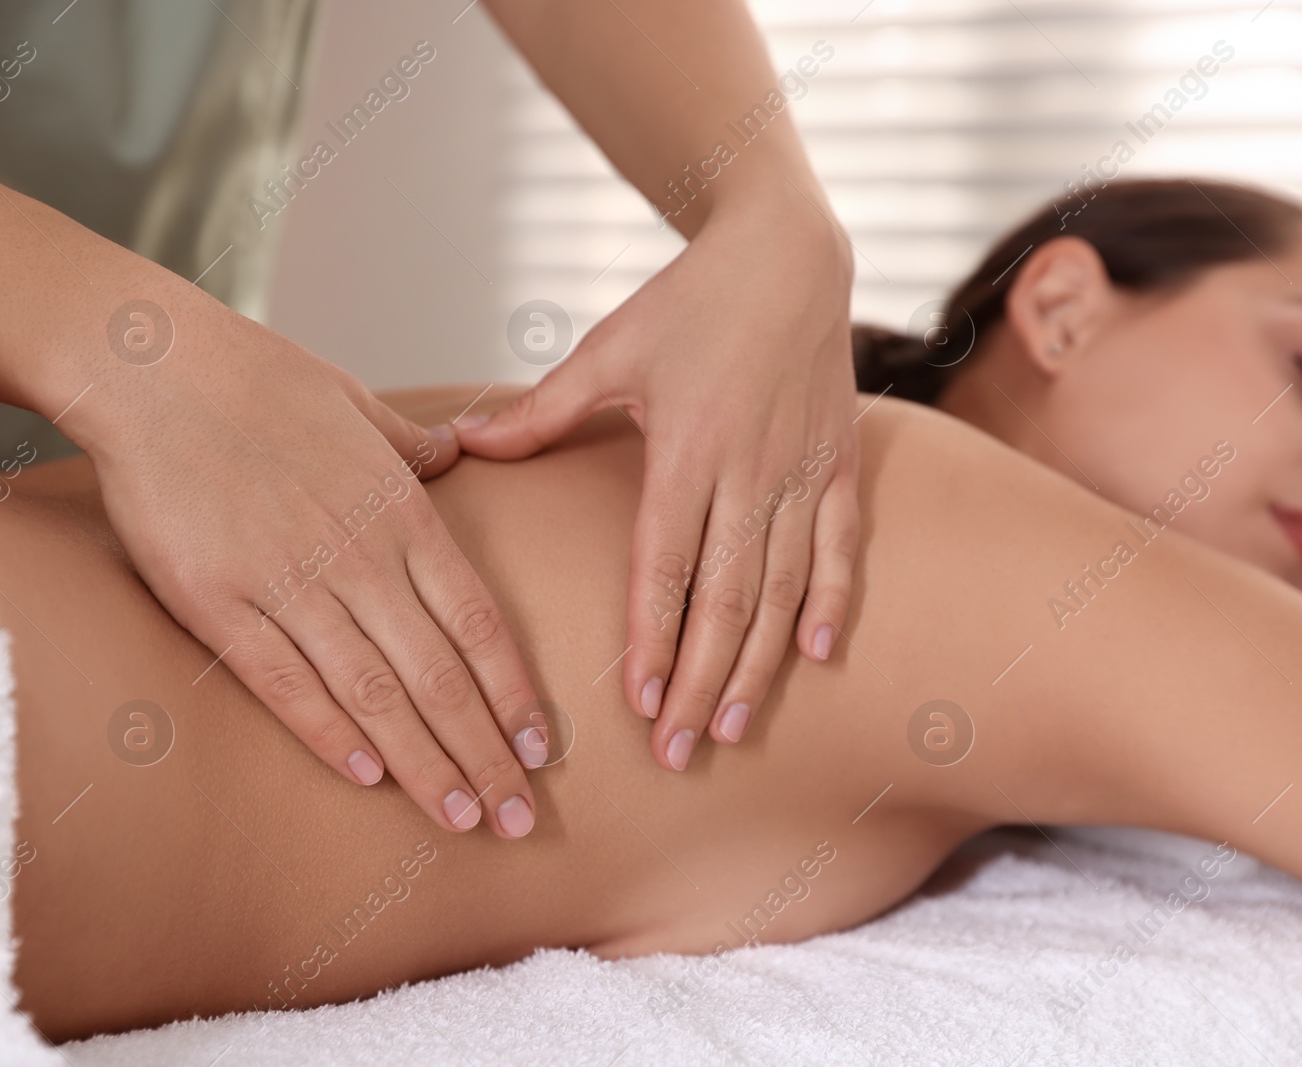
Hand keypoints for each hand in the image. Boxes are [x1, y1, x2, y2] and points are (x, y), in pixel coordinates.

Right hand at [70, 299, 543, 836]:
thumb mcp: (360, 406)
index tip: (542, 748)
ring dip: (426, 764)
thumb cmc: (262, 381)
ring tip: (461, 819)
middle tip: (519, 819)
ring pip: (376, 693)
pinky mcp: (217, 601)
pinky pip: (285, 682)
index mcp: (404, 514)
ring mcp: (289, 581)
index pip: (480, 624)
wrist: (155, 369)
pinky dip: (330, 733)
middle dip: (487, 755)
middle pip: (442, 677)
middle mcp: (361, 556)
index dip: (514, 694)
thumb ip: (414, 445)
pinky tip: (368, 777)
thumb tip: (457, 449)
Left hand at [458, 193, 860, 769]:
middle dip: (697, 680)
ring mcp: (802, 469)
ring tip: (730, 726)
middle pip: (723, 596)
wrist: (789, 252)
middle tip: (675, 750)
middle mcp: (749, 468)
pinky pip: (839, 547)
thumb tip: (461, 442)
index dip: (650, 637)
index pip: (665, 564)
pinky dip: (831, 604)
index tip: (633, 702)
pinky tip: (813, 658)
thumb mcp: (609, 348)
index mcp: (686, 445)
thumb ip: (540, 410)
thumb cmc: (689, 301)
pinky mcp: (839, 463)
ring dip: (756, 664)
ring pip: (782, 588)